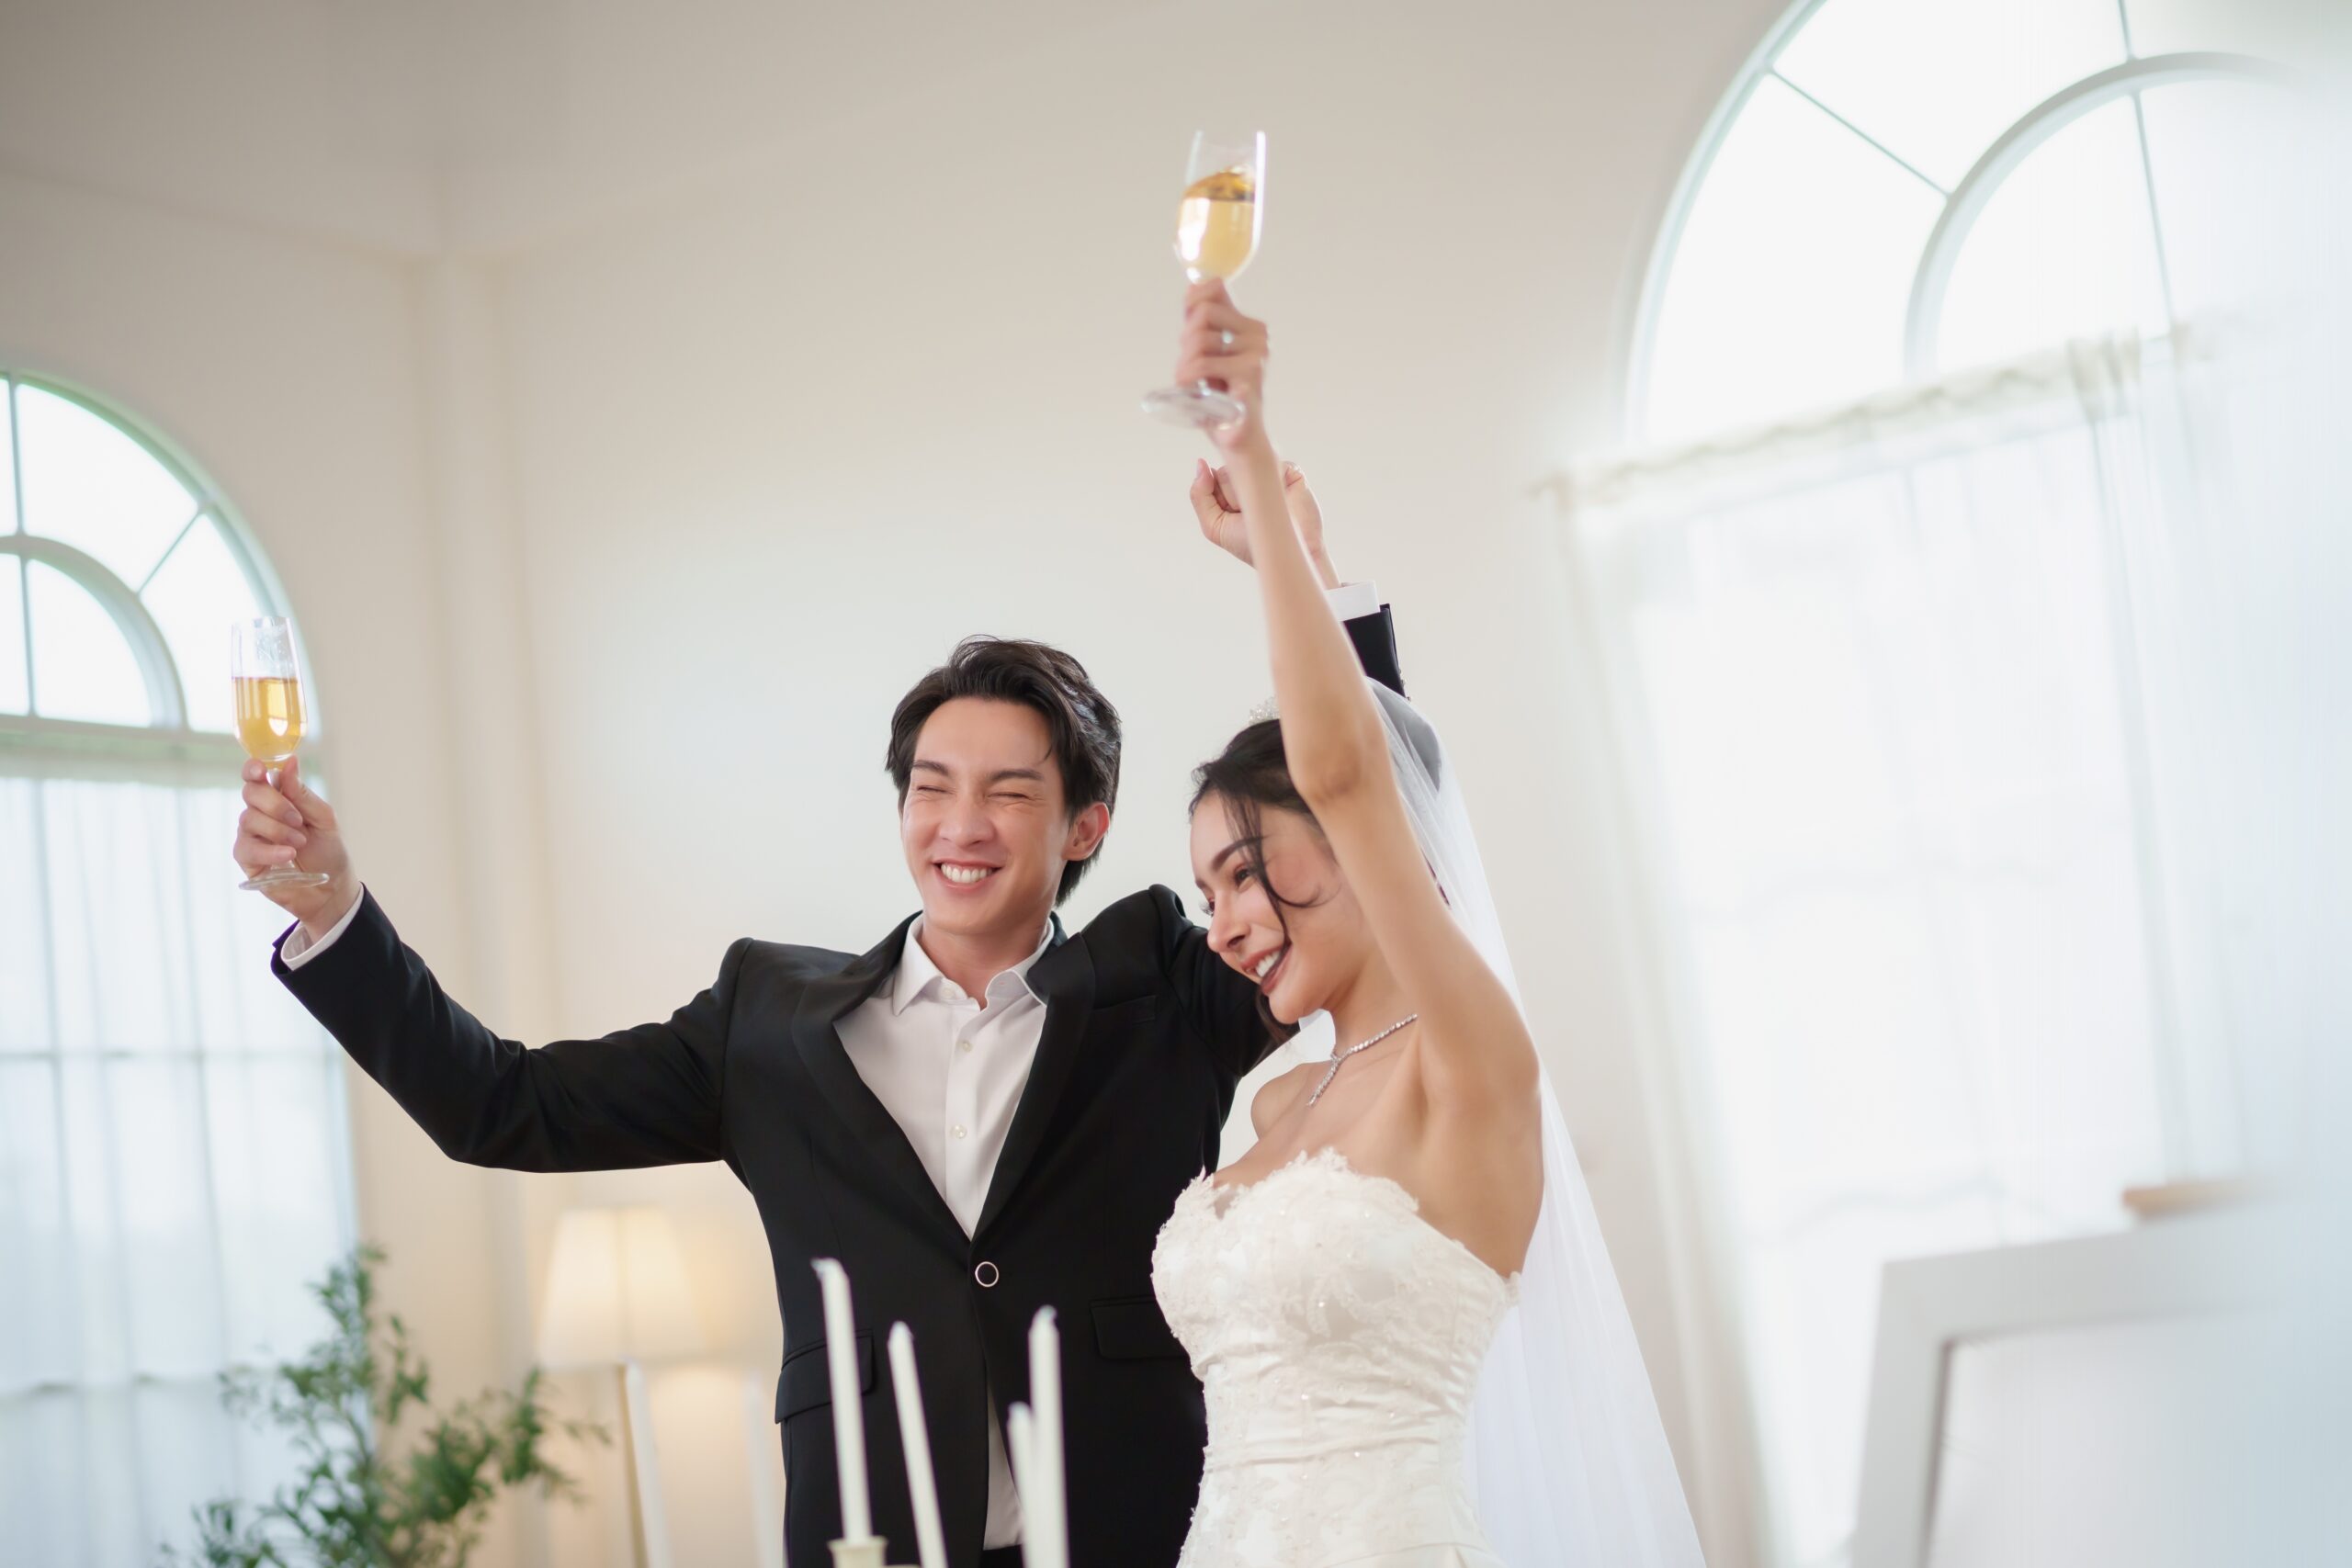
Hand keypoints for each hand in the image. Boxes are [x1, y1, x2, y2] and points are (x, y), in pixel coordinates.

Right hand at [234, 756, 359, 936]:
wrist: (331, 888)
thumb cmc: (328, 851)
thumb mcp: (323, 819)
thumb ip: (302, 794)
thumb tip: (289, 762)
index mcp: (279, 798)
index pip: (256, 776)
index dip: (253, 769)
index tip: (260, 770)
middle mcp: (260, 813)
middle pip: (251, 793)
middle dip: (275, 804)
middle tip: (298, 821)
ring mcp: (251, 835)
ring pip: (248, 820)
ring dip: (278, 830)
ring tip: (300, 843)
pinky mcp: (247, 858)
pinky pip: (247, 847)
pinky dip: (270, 850)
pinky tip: (288, 855)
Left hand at [1174, 279, 1272, 458]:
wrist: (1239, 438)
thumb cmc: (1221, 398)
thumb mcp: (1209, 355)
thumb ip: (1203, 324)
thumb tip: (1193, 287)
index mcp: (1249, 327)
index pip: (1216, 290)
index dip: (1192, 299)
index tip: (1186, 321)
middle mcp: (1258, 335)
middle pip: (1204, 312)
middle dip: (1186, 338)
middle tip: (1188, 366)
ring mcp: (1257, 354)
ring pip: (1200, 339)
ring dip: (1184, 362)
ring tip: (1190, 382)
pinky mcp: (1250, 374)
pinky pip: (1202, 363)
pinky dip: (1187, 377)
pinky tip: (1190, 389)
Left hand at [1188, 459, 1340, 586]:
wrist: (1289, 554)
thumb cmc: (1252, 545)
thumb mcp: (1215, 527)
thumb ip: (1200, 496)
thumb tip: (1201, 464)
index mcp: (1227, 489)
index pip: (1211, 476)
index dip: (1217, 495)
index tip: (1230, 513)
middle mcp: (1246, 478)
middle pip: (1226, 470)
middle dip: (1233, 496)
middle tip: (1249, 516)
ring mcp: (1268, 472)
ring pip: (1248, 465)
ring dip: (1253, 491)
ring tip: (1264, 510)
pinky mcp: (1289, 470)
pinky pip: (1272, 463)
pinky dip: (1273, 484)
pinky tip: (1280, 498)